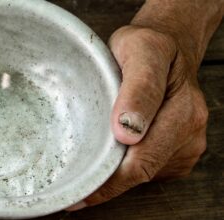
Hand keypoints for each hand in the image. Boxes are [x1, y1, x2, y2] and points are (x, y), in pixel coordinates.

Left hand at [68, 0, 222, 210]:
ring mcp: (187, 144)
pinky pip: (150, 168)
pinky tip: (108, 155)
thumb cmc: (147, 46)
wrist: (167, 47)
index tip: (79, 195)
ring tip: (86, 166)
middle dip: (106, 185)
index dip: (109, 184)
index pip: (142, 162)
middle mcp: (190, 132)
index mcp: (182, 110)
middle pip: (143, 174)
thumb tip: (129, 132)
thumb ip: (139, 88)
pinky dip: (125, 166)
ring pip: (145, 174)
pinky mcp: (179, 150)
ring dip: (115, 174)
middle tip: (72, 190)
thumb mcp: (140, 50)